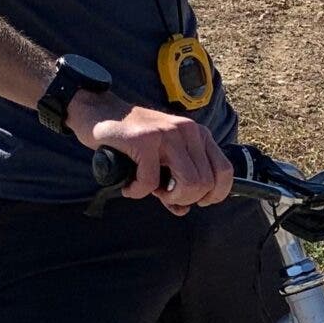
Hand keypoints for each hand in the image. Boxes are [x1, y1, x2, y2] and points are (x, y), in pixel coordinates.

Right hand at [69, 91, 231, 213]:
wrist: (99, 112)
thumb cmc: (133, 141)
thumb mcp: (162, 159)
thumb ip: (176, 183)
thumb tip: (184, 210)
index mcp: (198, 135)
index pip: (224, 171)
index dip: (213, 195)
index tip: (193, 201)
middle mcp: (188, 131)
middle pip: (204, 183)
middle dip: (183, 198)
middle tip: (162, 194)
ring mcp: (167, 134)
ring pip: (187, 184)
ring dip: (167, 197)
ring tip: (148, 189)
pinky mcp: (144, 140)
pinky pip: (150, 182)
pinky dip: (138, 192)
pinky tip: (129, 186)